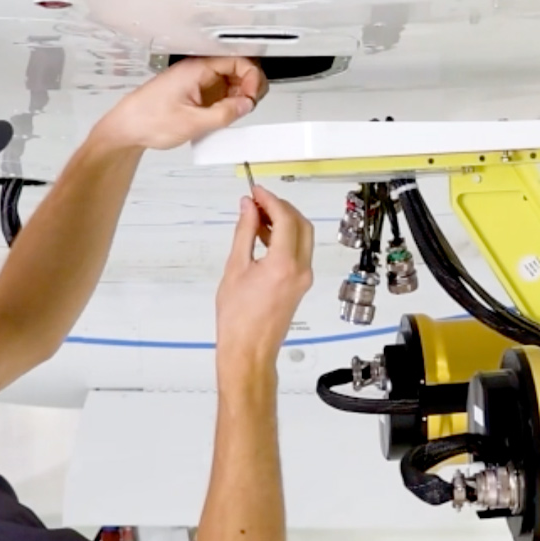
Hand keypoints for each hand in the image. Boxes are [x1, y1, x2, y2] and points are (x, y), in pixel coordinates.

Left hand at [96, 56, 266, 151]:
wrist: (127, 128)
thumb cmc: (148, 120)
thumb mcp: (193, 122)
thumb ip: (225, 113)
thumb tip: (246, 105)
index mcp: (197, 69)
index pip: (238, 61)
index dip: (251, 79)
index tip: (250, 98)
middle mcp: (197, 70)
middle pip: (237, 68)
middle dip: (248, 87)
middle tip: (246, 106)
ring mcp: (196, 80)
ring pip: (230, 80)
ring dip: (238, 96)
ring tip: (234, 113)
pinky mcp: (194, 91)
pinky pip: (220, 91)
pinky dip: (227, 102)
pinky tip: (223, 115)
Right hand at [216, 182, 313, 371]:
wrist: (248, 349)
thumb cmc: (238, 319)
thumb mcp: (235, 267)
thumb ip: (244, 232)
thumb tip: (248, 208)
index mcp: (283, 264)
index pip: (285, 218)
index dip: (270, 200)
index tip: (256, 191)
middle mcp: (300, 270)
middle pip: (300, 224)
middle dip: (280, 207)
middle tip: (257, 201)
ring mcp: (304, 278)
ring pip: (302, 237)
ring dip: (283, 221)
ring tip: (256, 216)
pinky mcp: (301, 284)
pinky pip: (298, 252)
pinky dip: (284, 238)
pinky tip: (263, 235)